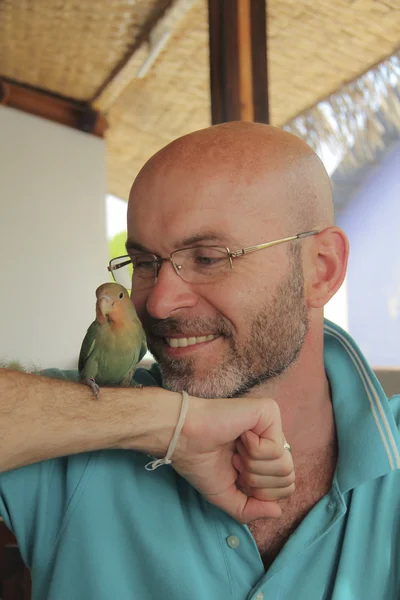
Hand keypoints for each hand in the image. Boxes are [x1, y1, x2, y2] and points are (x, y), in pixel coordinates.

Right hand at [172, 396, 294, 523]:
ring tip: (235, 450)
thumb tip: (278, 511)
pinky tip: (239, 436)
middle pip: (288, 478)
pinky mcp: (269, 411)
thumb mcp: (227, 496)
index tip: (235, 473)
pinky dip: (252, 451)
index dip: (260, 491)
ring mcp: (272, 425)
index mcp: (265, 456)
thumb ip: (252, 509)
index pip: (285, 487)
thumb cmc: (200, 462)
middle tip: (234, 461)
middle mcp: (271, 438)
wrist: (184, 439)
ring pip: (284, 466)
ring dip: (252, 466)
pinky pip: (276, 449)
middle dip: (257, 481)